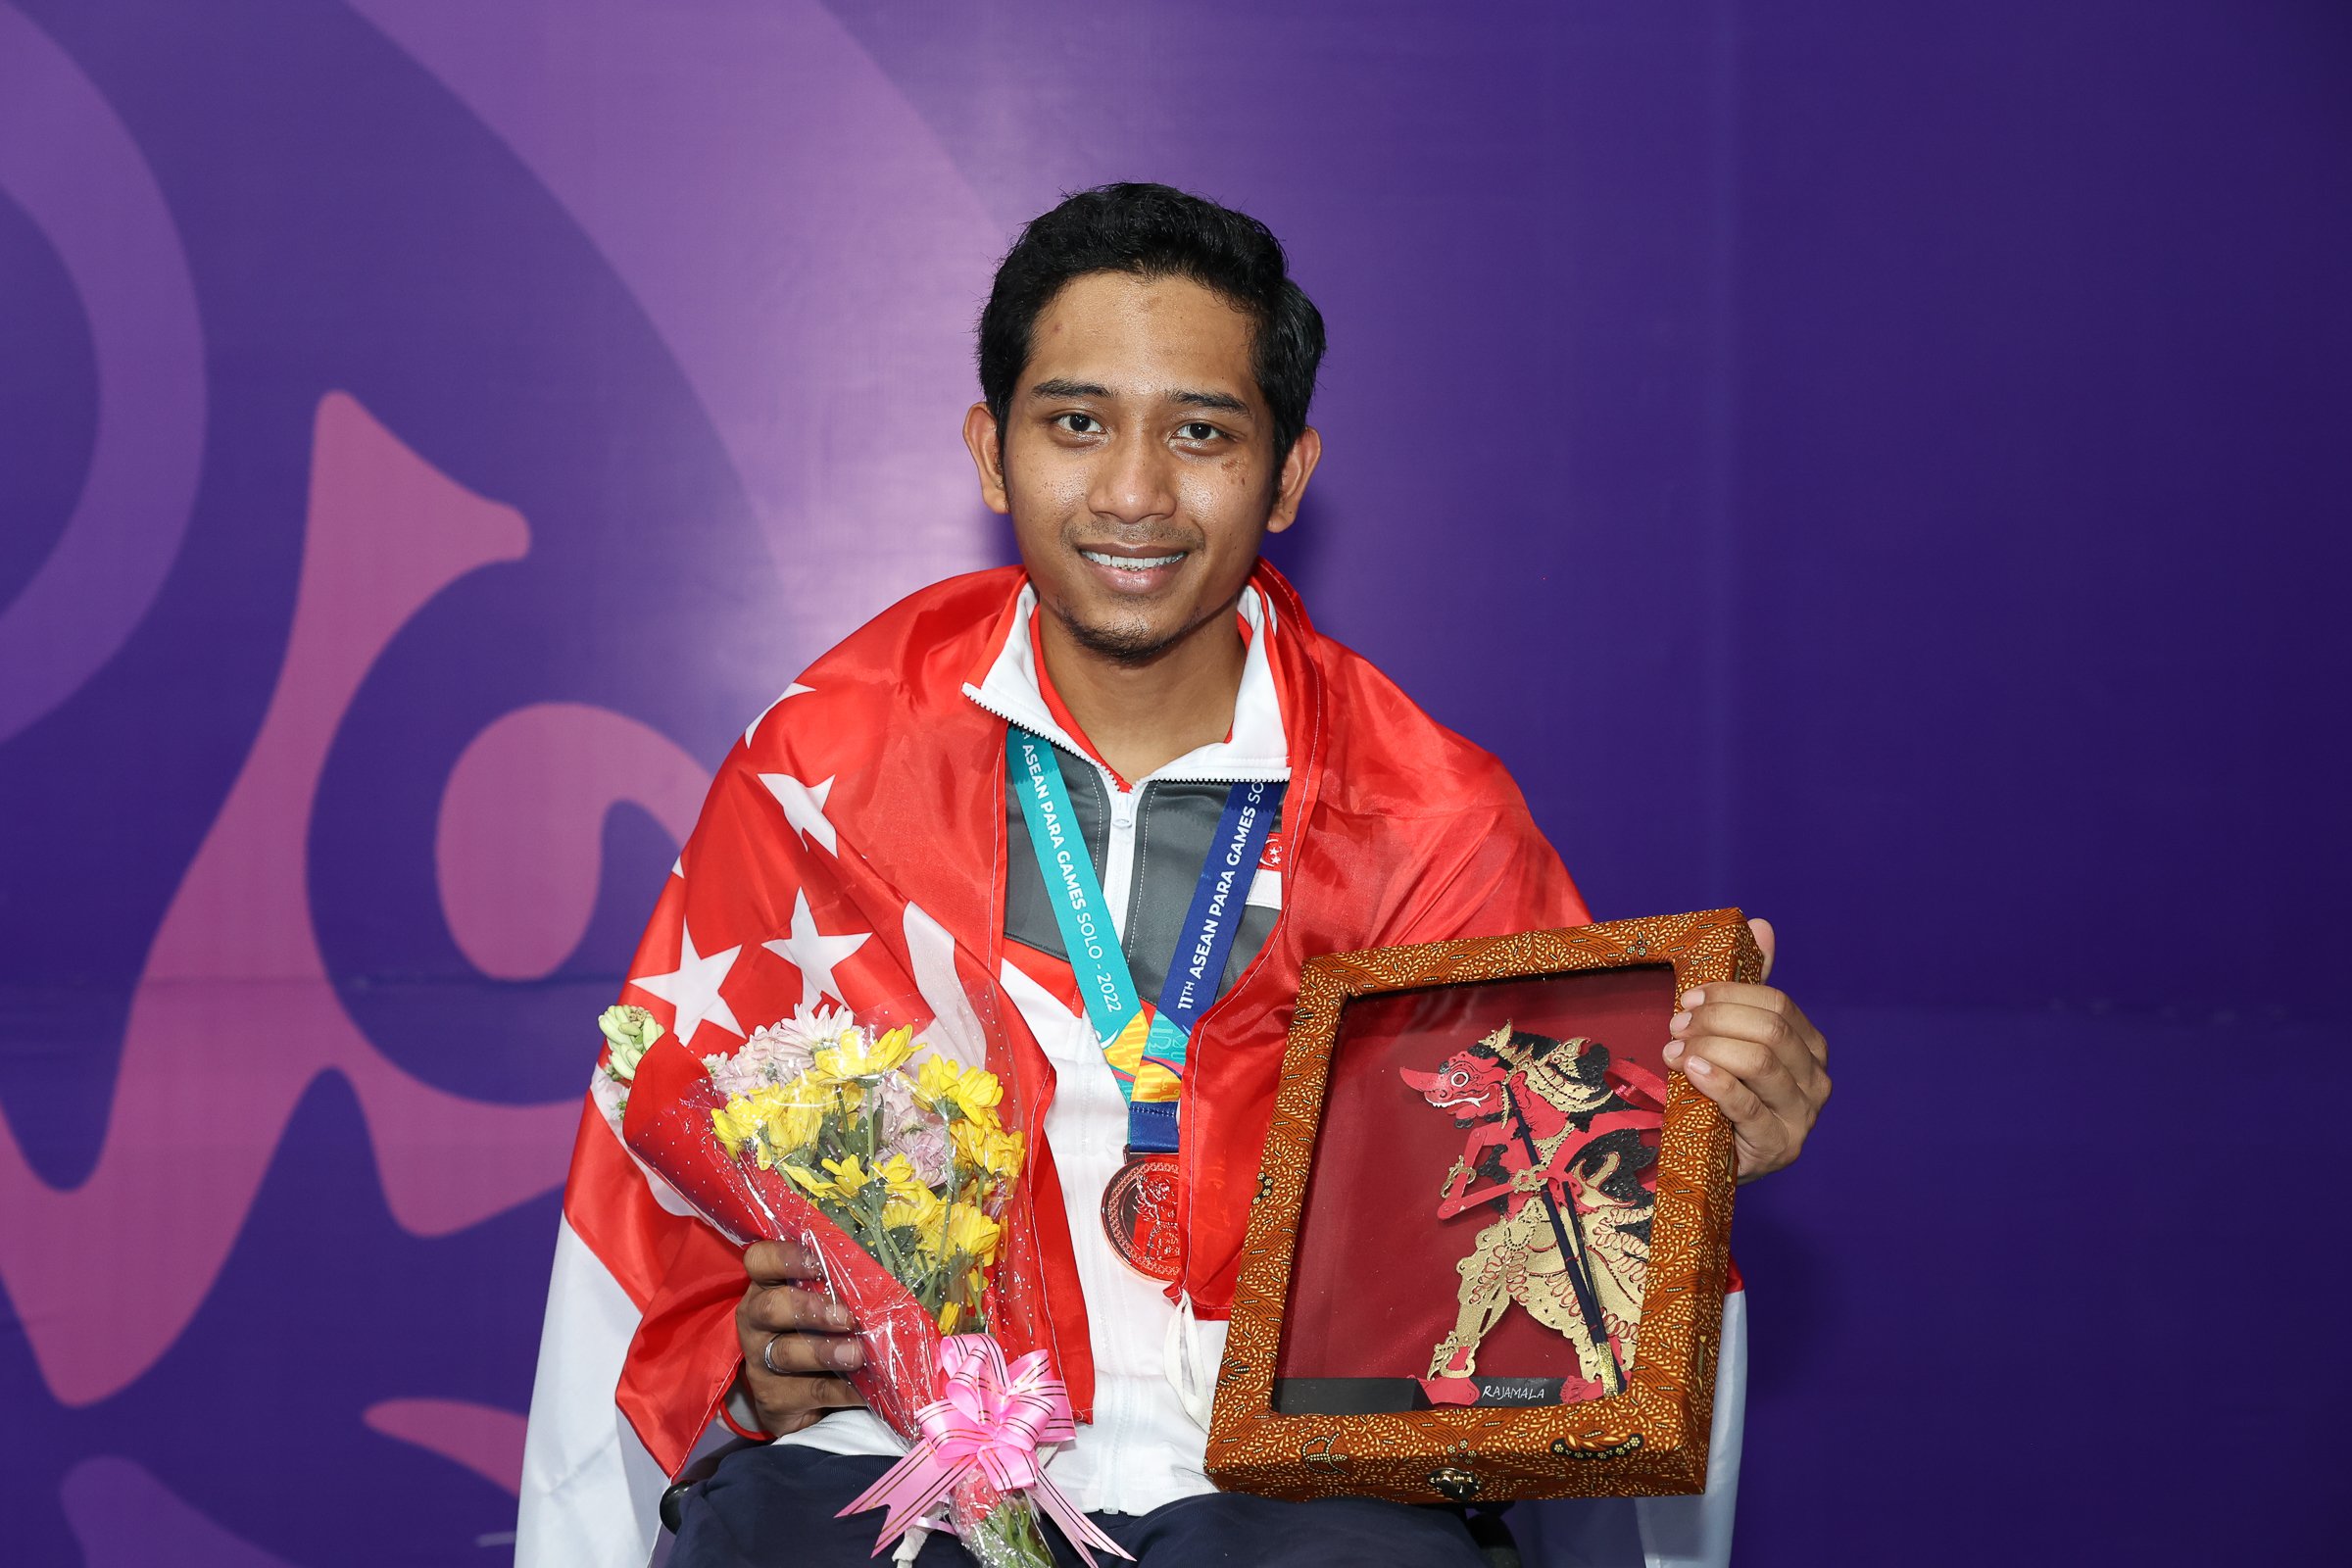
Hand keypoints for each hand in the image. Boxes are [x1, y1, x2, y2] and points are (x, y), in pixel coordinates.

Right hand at [735, 1240, 867, 1435]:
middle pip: (771, 1308)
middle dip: (810, 1309)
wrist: (800, 1402)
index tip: (819, 1263)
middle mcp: (756, 1322)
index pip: (760, 1261)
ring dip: (826, 1351)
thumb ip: (837, 1290)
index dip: (787, 1257)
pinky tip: (866, 1388)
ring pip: (788, 1352)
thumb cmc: (818, 1334)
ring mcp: (761, 1362)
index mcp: (767, 1287)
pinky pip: (812, 1391)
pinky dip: (843, 1389)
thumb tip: (876, 1283)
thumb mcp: (822, 1306)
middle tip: (846, 1317)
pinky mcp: (775, 1398)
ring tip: (857, 1354)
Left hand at [1663, 918, 1829, 1182]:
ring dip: (1709, 1048)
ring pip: (1760, 1062)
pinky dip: (1716, 1081)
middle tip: (1676, 1025)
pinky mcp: (1777, 1145)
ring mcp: (1801, 1117)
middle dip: (1716, 1020)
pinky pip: (1747, 1104)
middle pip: (1770, 1031)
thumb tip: (1761, 926)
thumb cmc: (1727, 1094)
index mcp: (1811, 1048)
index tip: (1690, 997)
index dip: (1730, 994)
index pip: (1778, 1004)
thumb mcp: (1736, 1040)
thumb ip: (1750, 989)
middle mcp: (1816, 1081)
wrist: (1717, 1160)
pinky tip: (1690, 1070)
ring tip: (1673, 1050)